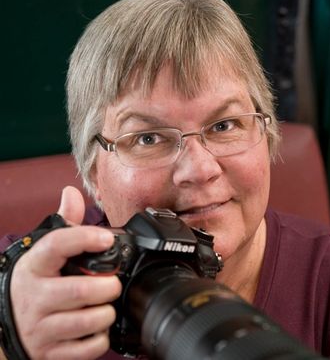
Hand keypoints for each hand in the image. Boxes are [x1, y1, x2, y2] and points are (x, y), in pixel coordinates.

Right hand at [10, 186, 121, 359]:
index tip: (107, 238)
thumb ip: (63, 223)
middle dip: (108, 285)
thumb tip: (71, 193)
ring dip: (107, 310)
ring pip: (89, 319)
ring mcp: (41, 328)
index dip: (85, 238)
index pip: (57, 245)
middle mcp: (36, 298)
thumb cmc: (35, 283)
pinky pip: (89, 347)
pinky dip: (101, 337)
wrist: (8, 326)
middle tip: (112, 282)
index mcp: (35, 266)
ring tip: (106, 303)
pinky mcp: (51, 352)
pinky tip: (96, 326)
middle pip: (82, 290)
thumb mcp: (43, 252)